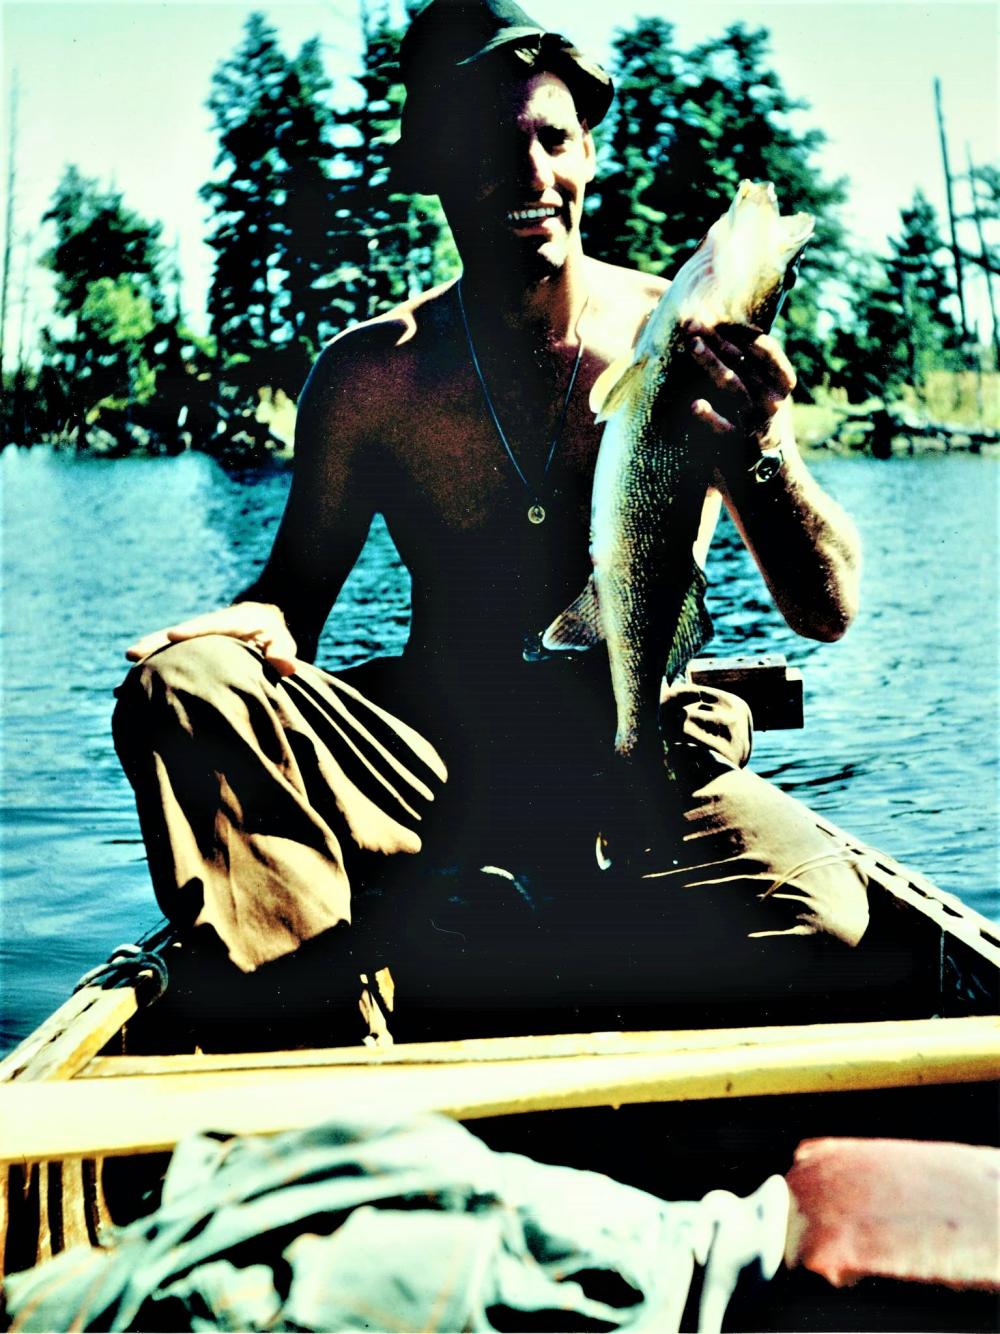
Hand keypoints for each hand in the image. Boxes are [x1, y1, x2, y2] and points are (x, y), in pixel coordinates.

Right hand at [125, 602, 298, 675]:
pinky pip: (168, 663)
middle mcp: (206, 629)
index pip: (210, 625)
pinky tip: (127, 695)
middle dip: (155, 643)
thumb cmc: (274, 636)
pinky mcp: (189, 654)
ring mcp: (195, 641)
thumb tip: (285, 666)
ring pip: (168, 650)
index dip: (192, 630)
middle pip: (178, 635)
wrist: (263, 625)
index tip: (173, 636)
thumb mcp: (283, 641)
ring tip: (123, 682)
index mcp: (230, 621)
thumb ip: (283, 652)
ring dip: (147, 661)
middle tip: (131, 653)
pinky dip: (151, 676)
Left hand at [681, 319, 795, 445]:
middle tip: (692, 323)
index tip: (717, 318)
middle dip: (717, 339)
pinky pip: (723, 428)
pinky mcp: (739, 446)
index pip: (765, 349)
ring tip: (692, 345)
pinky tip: (695, 406)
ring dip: (712, 363)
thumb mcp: (769, 397)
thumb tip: (728, 334)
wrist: (770, 480)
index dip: (740, 331)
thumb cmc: (762, 430)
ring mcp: (756, 422)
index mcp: (782, 384)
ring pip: (733, 386)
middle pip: (743, 361)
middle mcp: (773, 400)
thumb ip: (754, 370)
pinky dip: (709, 417)